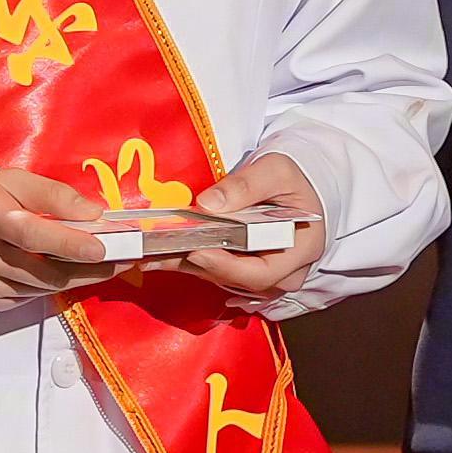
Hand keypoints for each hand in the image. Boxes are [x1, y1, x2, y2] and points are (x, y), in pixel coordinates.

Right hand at [0, 167, 106, 314]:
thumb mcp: (15, 181)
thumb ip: (55, 195)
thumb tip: (94, 214)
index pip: (31, 234)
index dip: (68, 243)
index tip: (101, 248)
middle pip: (45, 271)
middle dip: (89, 268)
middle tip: (122, 259)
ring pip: (43, 288)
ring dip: (79, 277)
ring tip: (104, 264)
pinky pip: (32, 297)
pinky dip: (54, 284)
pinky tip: (67, 271)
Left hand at [172, 149, 324, 296]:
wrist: (300, 186)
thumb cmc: (294, 178)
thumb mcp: (276, 171)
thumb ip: (246, 186)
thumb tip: (208, 203)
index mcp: (299, 251)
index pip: (261, 273)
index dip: (226, 267)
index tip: (196, 250)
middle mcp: (284, 273)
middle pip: (236, 280)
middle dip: (196, 266)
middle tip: (160, 255)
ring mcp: (264, 275)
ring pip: (222, 278)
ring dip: (187, 266)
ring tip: (151, 256)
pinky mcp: (245, 270)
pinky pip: (217, 271)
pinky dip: (191, 263)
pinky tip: (162, 256)